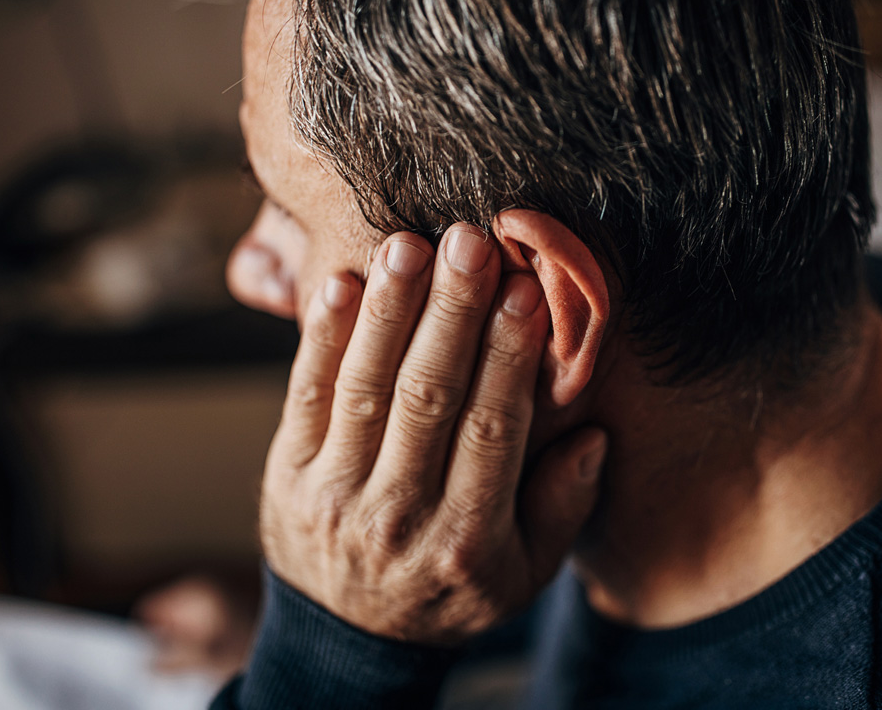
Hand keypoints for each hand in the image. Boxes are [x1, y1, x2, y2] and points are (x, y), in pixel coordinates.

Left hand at [258, 223, 606, 645]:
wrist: (348, 638)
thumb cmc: (451, 593)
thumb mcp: (523, 577)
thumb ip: (562, 510)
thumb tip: (593, 436)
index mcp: (467, 539)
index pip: (492, 430)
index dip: (508, 357)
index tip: (525, 290)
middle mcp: (398, 516)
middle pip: (427, 398)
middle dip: (450, 314)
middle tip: (469, 242)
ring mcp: (334, 493)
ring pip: (365, 388)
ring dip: (388, 311)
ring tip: (409, 244)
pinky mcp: (288, 473)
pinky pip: (305, 396)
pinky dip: (322, 339)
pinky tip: (344, 283)